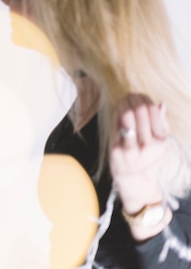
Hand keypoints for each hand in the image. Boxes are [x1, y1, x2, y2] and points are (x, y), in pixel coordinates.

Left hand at [109, 93, 172, 238]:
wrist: (135, 182)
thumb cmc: (148, 159)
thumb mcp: (161, 144)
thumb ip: (162, 124)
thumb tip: (161, 103)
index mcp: (161, 142)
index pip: (153, 113)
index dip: (145, 100)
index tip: (141, 96)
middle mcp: (147, 146)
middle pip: (140, 112)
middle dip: (134, 99)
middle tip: (131, 95)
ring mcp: (131, 148)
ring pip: (127, 117)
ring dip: (125, 104)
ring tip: (125, 100)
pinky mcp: (116, 150)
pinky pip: (116, 125)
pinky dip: (117, 114)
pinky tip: (118, 108)